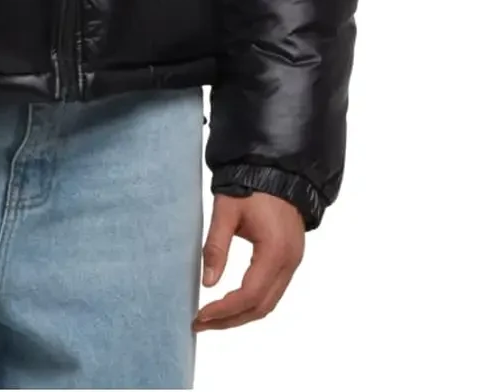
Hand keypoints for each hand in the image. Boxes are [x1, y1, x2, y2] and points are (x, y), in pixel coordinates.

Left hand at [193, 191, 304, 331]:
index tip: (201, 315)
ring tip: (213, 318)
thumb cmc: (250, 186)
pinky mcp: (290, 258)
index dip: (224, 310)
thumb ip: (216, 246)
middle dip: (230, 320)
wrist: (278, 169)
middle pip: (261, 307)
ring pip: (269, 303)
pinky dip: (252, 302)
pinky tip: (232, 302)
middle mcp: (289, 263)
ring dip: (241, 314)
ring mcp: (292, 262)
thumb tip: (207, 282)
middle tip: (202, 323)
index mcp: (275, 252)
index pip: (249, 295)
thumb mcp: (226, 211)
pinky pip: (273, 291)